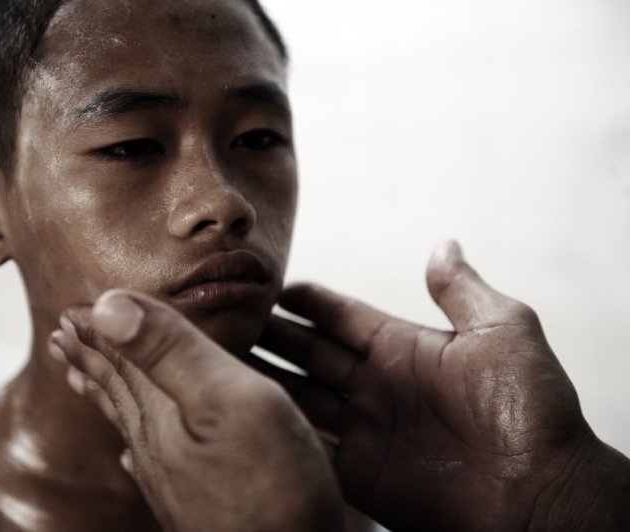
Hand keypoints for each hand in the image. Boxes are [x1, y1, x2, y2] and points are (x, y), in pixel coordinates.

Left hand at [51, 290, 345, 531]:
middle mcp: (157, 449)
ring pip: (129, 425)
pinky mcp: (195, 507)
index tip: (69, 309)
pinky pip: (149, 462)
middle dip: (92, 359)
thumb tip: (106, 305)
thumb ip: (171, 353)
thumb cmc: (273, 489)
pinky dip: (134, 447)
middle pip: (116, 392)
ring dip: (107, 395)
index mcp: (161, 415)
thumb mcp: (227, 401)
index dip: (96, 331)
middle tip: (63, 336)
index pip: (120, 360)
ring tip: (83, 380)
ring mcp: (174, 483)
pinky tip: (129, 456)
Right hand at [254, 241, 628, 530]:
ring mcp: (365, 429)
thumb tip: (443, 244)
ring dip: (263, 377)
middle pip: (309, 352)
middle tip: (227, 317)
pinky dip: (277, 428)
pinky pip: (307, 444)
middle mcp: (377, 384)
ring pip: (299, 395)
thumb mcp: (502, 332)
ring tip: (220, 357)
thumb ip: (462, 290)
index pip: (341, 316)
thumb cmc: (529, 411)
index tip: (270, 285)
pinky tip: (243, 410)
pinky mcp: (357, 473)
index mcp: (404, 348)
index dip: (307, 300)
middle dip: (271, 335)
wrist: (537, 494)